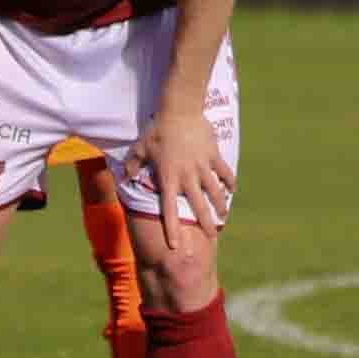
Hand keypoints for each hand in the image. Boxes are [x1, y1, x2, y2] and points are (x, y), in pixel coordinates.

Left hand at [127, 100, 230, 251]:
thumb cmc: (157, 131)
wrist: (180, 111)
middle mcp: (187, 177)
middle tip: (211, 235)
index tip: (175, 246)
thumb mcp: (140, 149)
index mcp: (168, 179)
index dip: (172, 229)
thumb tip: (126, 178)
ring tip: (223, 215)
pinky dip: (229, 181)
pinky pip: (224, 171)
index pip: (170, 210)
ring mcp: (202, 166)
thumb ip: (133, 166)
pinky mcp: (213, 155)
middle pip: (198, 205)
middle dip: (205, 223)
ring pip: (215, 191)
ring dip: (220, 204)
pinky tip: (232, 188)